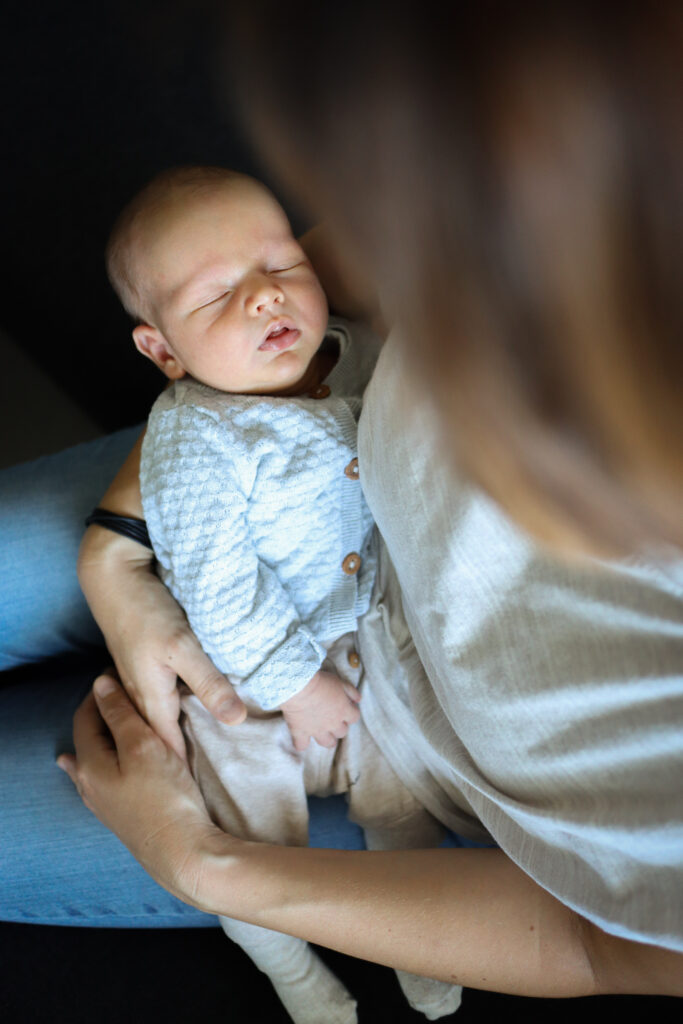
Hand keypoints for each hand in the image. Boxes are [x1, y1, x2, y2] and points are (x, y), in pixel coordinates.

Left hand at [57, 672, 234, 908]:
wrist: (182, 852)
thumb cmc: (164, 796)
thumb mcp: (143, 746)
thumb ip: (120, 714)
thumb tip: (100, 684)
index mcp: (90, 764)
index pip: (86, 716)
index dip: (100, 692)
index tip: (120, 673)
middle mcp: (89, 784)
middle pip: (88, 738)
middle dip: (102, 712)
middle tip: (124, 692)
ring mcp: (104, 803)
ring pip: (95, 759)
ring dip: (104, 737)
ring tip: (108, 722)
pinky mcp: (122, 814)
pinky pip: (106, 779)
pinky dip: (106, 761)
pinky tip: (105, 766)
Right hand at [78, 525, 245, 760]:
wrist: (113, 575)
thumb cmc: (147, 610)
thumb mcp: (184, 647)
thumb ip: (209, 683)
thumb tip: (235, 720)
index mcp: (150, 697)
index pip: (168, 745)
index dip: (185, 767)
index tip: (201, 792)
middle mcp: (141, 692)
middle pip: (160, 733)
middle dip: (180, 754)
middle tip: (206, 777)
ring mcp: (139, 675)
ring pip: (159, 713)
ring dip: (177, 728)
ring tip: (201, 750)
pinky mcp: (143, 660)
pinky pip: (159, 693)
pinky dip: (175, 704)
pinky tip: (190, 703)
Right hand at [280, 671, 360, 750]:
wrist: (299, 687)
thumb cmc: (321, 682)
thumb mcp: (340, 682)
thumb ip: (351, 692)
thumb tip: (358, 700)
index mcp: (344, 711)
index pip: (354, 717)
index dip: (350, 714)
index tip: (345, 709)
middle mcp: (332, 724)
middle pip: (342, 732)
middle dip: (339, 727)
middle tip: (333, 719)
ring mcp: (317, 730)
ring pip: (327, 743)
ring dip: (327, 739)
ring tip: (323, 734)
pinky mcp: (300, 733)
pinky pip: (302, 745)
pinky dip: (301, 743)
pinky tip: (301, 739)